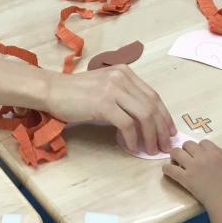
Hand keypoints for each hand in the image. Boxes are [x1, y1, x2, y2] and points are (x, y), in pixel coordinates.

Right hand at [47, 65, 175, 154]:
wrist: (52, 90)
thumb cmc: (75, 92)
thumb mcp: (104, 86)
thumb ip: (123, 96)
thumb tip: (142, 120)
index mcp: (125, 72)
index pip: (153, 95)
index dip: (165, 115)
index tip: (169, 131)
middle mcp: (122, 77)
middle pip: (152, 105)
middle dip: (162, 128)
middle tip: (164, 145)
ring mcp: (112, 89)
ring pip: (144, 115)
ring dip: (151, 136)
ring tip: (151, 149)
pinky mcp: (103, 103)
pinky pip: (127, 124)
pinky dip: (133, 138)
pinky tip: (132, 147)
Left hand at [163, 139, 221, 207]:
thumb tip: (214, 149)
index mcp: (214, 153)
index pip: (202, 142)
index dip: (200, 148)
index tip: (199, 154)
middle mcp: (202, 157)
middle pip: (187, 144)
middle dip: (186, 149)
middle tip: (186, 157)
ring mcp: (192, 167)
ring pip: (176, 152)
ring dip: (175, 155)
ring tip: (176, 161)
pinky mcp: (185, 178)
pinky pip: (170, 169)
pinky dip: (166, 168)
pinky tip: (167, 170)